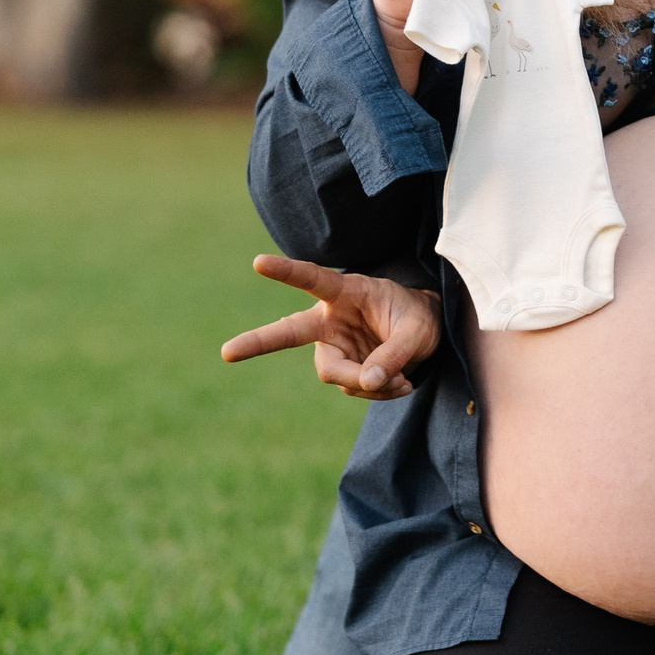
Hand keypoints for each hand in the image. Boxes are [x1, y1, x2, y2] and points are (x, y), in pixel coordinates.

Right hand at [220, 254, 442, 399]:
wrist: (428, 333)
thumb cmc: (421, 318)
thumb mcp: (418, 331)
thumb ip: (395, 354)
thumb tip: (366, 383)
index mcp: (346, 292)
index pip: (313, 279)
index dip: (287, 271)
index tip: (258, 263)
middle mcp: (331, 319)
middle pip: (288, 332)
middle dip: (257, 342)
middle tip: (227, 352)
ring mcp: (334, 346)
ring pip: (336, 375)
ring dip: (369, 384)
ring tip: (402, 380)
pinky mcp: (343, 369)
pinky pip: (353, 388)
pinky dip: (377, 392)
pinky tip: (399, 384)